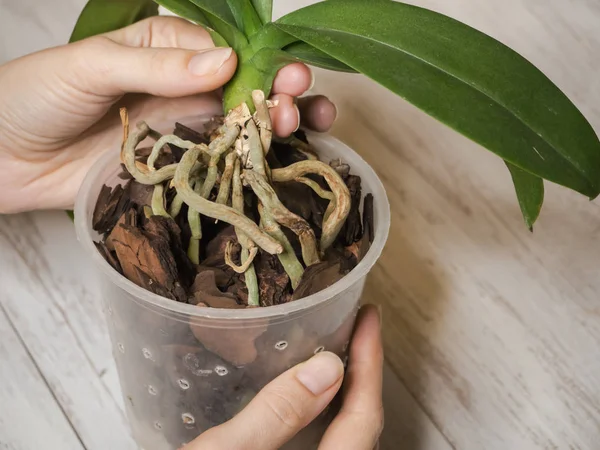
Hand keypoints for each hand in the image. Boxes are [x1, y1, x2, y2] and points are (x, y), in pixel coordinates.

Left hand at [0, 16, 336, 213]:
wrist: (2, 157)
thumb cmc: (35, 96)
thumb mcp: (92, 65)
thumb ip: (157, 65)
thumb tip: (226, 63)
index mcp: (167, 52)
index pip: (228, 54)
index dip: (262, 66)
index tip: (287, 78)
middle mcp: (183, 90)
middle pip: (245, 93)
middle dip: (281, 94)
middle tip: (303, 103)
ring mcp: (183, 133)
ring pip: (241, 130)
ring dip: (277, 128)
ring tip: (305, 127)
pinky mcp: (177, 171)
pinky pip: (220, 168)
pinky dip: (251, 167)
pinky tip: (280, 167)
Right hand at [184, 304, 383, 449]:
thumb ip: (276, 415)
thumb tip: (327, 369)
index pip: (362, 418)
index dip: (371, 363)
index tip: (370, 318)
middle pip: (362, 429)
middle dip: (365, 374)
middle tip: (359, 329)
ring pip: (346, 440)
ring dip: (350, 394)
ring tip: (345, 351)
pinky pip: (326, 446)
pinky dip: (327, 416)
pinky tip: (311, 397)